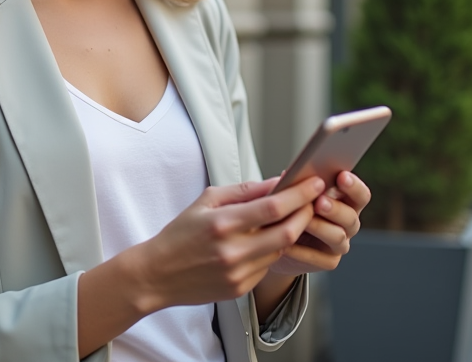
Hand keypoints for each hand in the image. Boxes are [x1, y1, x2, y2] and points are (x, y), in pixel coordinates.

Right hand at [126, 176, 325, 312]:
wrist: (157, 274)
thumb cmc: (180, 233)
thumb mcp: (206, 201)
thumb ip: (243, 191)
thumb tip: (276, 182)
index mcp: (222, 223)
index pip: (273, 207)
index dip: (299, 194)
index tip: (314, 183)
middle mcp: (233, 250)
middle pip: (287, 232)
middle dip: (305, 214)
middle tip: (312, 201)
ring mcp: (238, 273)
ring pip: (280, 250)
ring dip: (289, 232)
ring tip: (288, 218)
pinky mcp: (240, 289)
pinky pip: (267, 266)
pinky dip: (270, 252)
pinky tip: (261, 242)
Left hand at [267, 170, 370, 276]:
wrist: (278, 241)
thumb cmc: (290, 210)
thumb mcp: (294, 195)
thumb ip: (298, 185)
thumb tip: (289, 174)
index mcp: (346, 201)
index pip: (360, 194)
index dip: (354, 186)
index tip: (341, 176)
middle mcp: (348, 223)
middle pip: (351, 217)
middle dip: (335, 208)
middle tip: (319, 202)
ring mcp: (340, 244)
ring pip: (338, 237)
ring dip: (320, 227)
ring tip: (303, 222)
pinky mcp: (329, 262)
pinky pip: (320, 257)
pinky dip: (303, 251)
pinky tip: (288, 245)